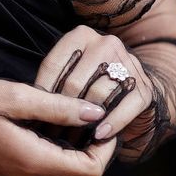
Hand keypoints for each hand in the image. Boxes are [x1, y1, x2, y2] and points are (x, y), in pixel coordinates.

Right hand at [0, 78, 117, 175]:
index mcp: (34, 161)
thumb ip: (59, 107)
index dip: (105, 148)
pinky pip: (46, 171)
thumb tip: (96, 114)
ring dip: (74, 149)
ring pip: (64, 173)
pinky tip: (49, 125)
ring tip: (71, 116)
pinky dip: (57, 152)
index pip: (90, 170)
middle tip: (90, 114)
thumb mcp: (17, 97)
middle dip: (92, 147)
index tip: (104, 121)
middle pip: (80, 174)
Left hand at [35, 24, 151, 148]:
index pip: (53, 66)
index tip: (34, 116)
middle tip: (50, 134)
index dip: (42, 94)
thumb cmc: (90, 83)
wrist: (133, 88)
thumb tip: (30, 103)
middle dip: (61, 112)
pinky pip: (125, 108)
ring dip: (83, 122)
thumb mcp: (69, 71)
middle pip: (74, 83)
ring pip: (97, 95)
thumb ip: (53, 79)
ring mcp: (128, 64)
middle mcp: (106, 44)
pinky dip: (111, 124)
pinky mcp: (144, 88)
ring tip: (70, 140)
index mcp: (81, 36)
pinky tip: (99, 136)